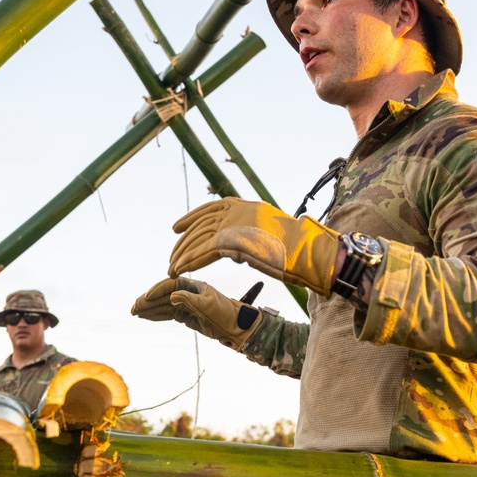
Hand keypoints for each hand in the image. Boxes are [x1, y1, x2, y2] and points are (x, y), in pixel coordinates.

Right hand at [132, 277, 263, 349]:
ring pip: (163, 305)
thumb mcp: (208, 307)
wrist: (236, 327)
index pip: (171, 285)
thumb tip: (172, 297)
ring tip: (134, 312)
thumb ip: (190, 301)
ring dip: (148, 309)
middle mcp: (187, 293)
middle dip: (148, 301)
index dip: (157, 291)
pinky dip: (155, 315)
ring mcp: (185, 304)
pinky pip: (167, 314)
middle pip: (163, 295)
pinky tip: (145, 316)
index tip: (146, 298)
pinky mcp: (185, 315)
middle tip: (133, 308)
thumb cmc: (226, 313)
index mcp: (194, 286)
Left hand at [168, 199, 339, 295]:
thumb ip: (249, 233)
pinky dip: (189, 262)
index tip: (177, 227)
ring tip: (171, 268)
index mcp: (245, 206)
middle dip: (183, 242)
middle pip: (200, 224)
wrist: (305, 250)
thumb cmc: (294, 247)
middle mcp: (236, 211)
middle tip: (172, 256)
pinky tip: (179, 270)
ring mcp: (233, 224)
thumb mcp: (268, 232)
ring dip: (182, 254)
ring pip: (198, 239)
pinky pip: (203, 252)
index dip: (191, 217)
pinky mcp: (231, 241)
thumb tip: (236, 247)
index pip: (211, 207)